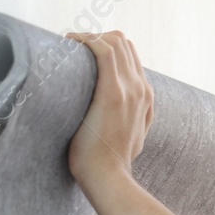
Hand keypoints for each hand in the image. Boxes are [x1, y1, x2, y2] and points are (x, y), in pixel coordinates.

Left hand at [66, 30, 153, 185]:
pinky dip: (86, 40)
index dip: (105, 47)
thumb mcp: (132, 137)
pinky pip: (104, 49)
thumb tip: (120, 114)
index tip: (82, 54)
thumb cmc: (111, 164)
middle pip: (123, 43)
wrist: (109, 177)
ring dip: (88, 37)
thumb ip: (132, 120)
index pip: (130, 56)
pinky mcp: (113, 91)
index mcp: (145, 97)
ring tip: (68, 46)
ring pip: (114, 41)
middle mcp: (141, 88)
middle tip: (72, 49)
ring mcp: (129, 88)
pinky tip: (70, 44)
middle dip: (95, 38)